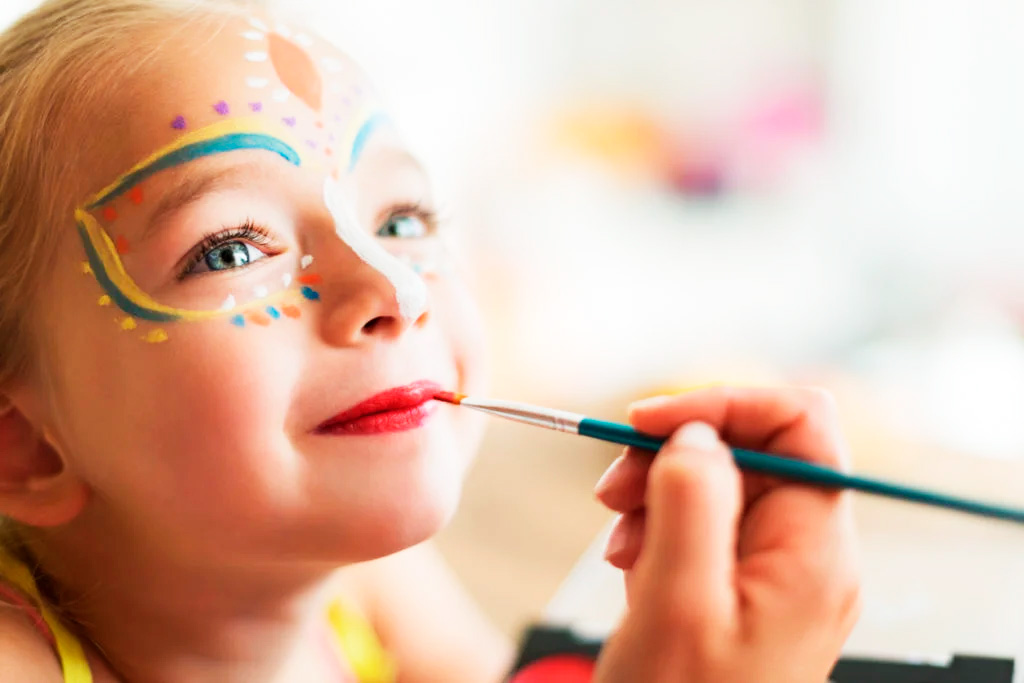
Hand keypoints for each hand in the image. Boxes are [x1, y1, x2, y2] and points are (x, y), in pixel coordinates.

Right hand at [592, 386, 860, 682]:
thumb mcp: (676, 604)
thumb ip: (692, 504)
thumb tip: (698, 432)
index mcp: (813, 552)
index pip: (800, 423)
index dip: (724, 403)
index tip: (644, 422)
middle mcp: (808, 554)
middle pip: (753, 448)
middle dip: (675, 453)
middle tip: (611, 489)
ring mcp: (778, 572)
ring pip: (723, 482)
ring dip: (658, 493)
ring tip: (618, 542)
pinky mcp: (745, 587)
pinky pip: (707, 525)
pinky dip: (660, 528)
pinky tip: (632, 564)